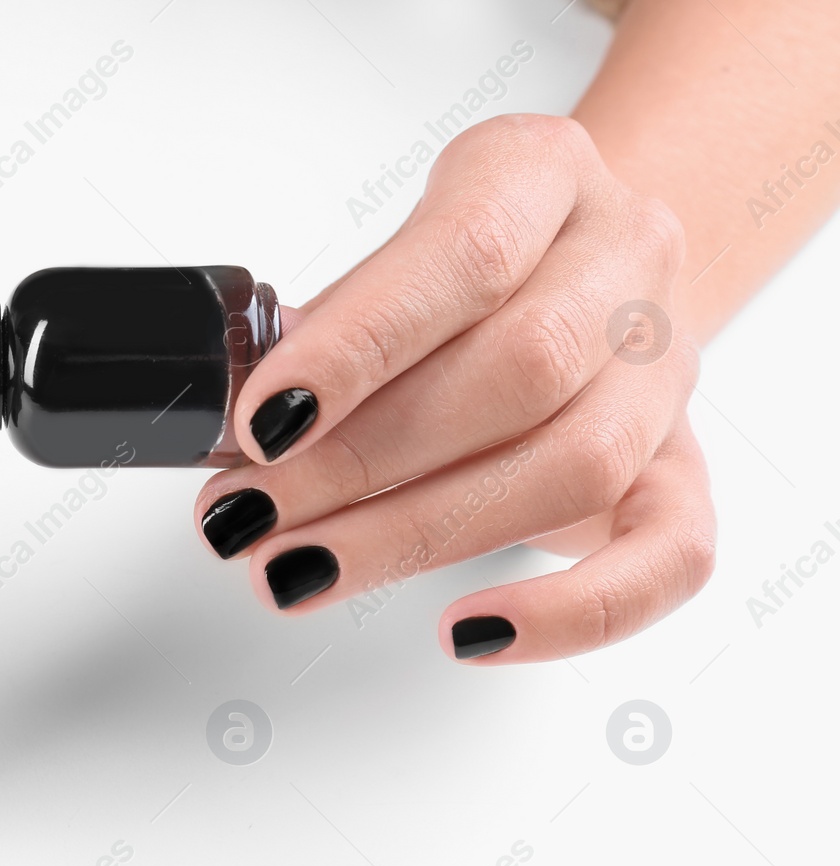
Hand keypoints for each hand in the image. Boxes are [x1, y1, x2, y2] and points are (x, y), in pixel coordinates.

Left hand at [196, 114, 714, 662]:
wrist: (584, 280)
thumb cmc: (457, 279)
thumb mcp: (385, 264)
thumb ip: (323, 334)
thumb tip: (236, 432)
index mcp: (540, 174)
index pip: (464, 253)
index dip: (358, 346)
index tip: (261, 423)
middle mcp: (626, 258)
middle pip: (518, 371)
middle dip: (359, 463)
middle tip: (248, 518)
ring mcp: (667, 370)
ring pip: (574, 465)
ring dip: (415, 537)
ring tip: (295, 572)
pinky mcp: (686, 471)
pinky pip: (668, 559)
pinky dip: (568, 613)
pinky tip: (467, 634)